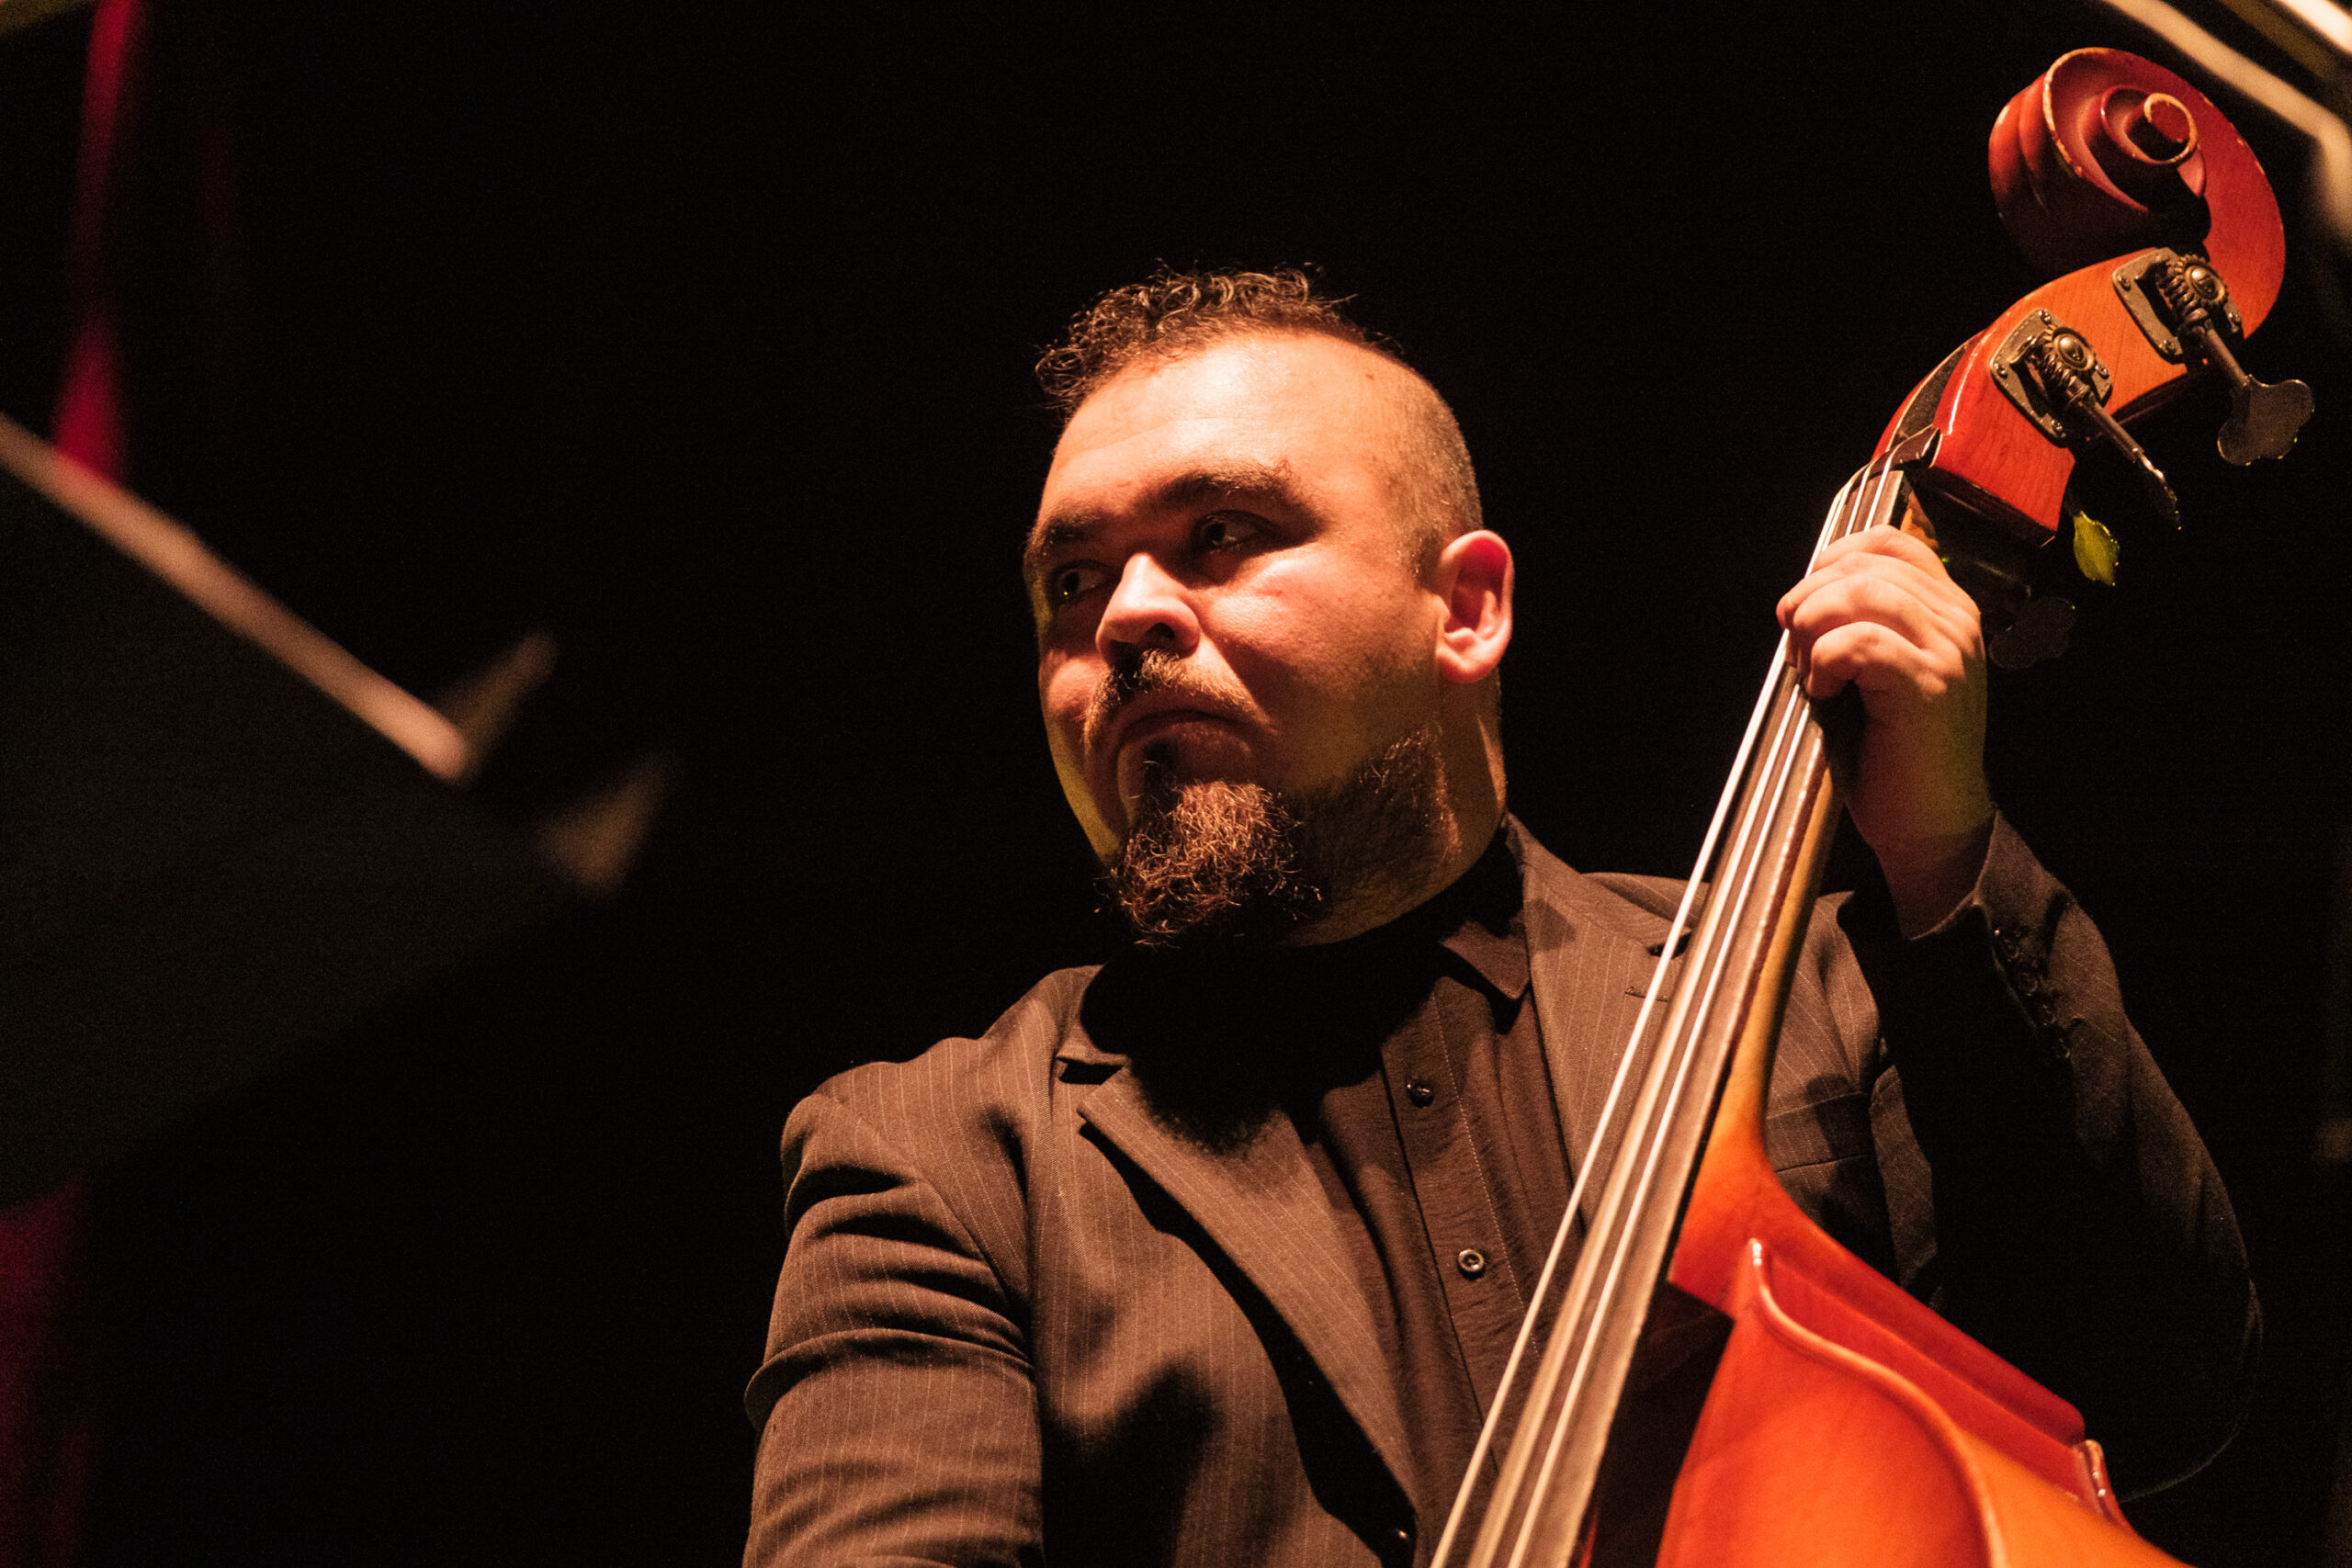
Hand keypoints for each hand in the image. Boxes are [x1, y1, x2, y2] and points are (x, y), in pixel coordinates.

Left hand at [1777, 524, 1994, 935]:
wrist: (1929, 824)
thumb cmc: (1892, 751)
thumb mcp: (1873, 670)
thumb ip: (1854, 622)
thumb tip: (1799, 597)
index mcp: (1947, 609)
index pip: (1888, 543)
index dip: (1831, 562)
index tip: (1804, 606)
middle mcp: (1957, 621)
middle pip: (1863, 565)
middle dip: (1809, 599)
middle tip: (1796, 649)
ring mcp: (1948, 651)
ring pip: (1859, 594)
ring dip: (1813, 628)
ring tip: (1810, 671)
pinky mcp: (1928, 686)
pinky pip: (1857, 642)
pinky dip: (1823, 662)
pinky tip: (1824, 692)